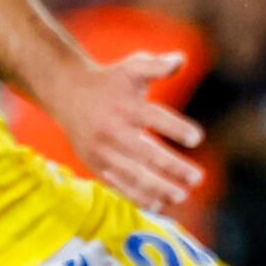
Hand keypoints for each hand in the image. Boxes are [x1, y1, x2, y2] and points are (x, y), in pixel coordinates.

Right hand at [42, 49, 205, 211]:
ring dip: (157, 188)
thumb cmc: (111, 81)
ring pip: (131, 174)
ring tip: (181, 196)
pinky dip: (136, 196)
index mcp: (125, 105)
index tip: (197, 138)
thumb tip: (180, 60)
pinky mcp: (94, 164)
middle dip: (172, 167)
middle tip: (198, 178)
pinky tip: (158, 205)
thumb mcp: (132, 67)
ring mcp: (101, 150)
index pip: (154, 118)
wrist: (67, 93)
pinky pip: (116, 184)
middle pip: (144, 152)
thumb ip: (157, 66)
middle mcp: (112, 129)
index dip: (175, 128)